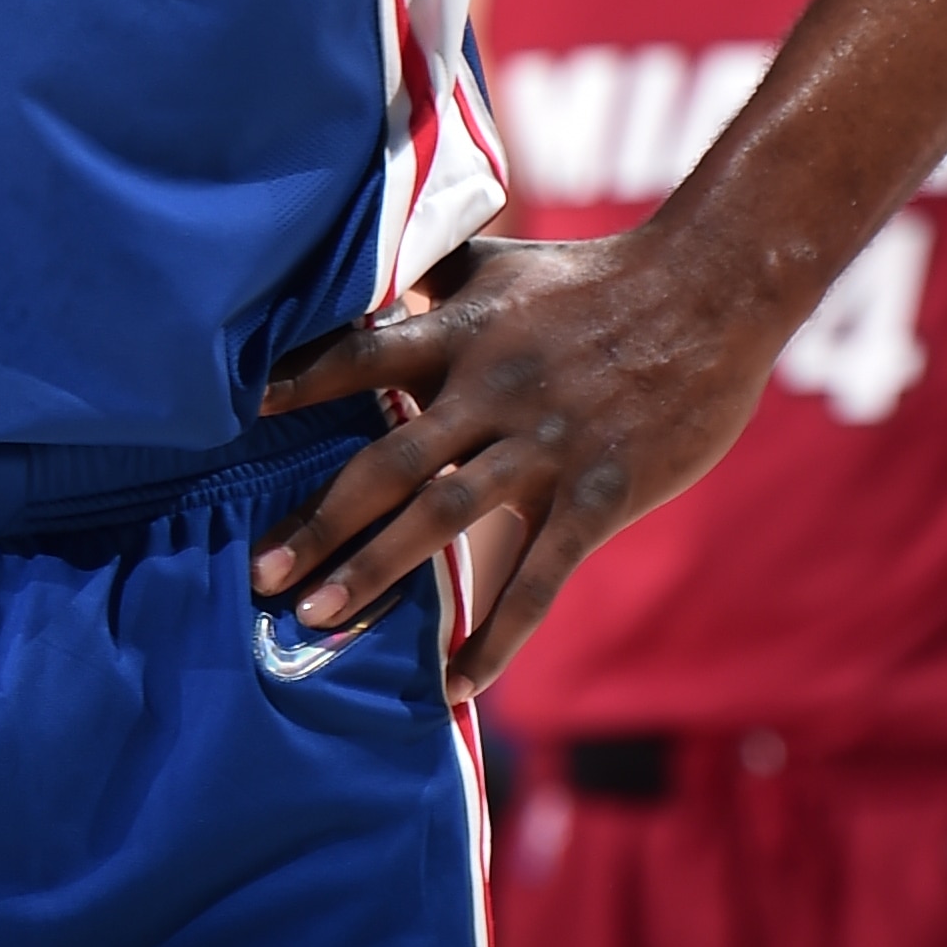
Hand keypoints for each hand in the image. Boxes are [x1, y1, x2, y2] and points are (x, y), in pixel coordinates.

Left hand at [248, 230, 783, 699]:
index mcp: (464, 330)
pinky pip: (539, 576)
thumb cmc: (597, 276)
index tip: (236, 421)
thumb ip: (433, 278)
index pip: (361, 358)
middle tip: (257, 573)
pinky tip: (457, 683)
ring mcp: (545, 445)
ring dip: (377, 575)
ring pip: (444, 519)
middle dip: (318, 522)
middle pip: (386, 461)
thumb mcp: (504, 263)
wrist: (710, 292)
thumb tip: (364, 277)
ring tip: (318, 621)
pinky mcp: (598, 492)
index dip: (300, 387)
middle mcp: (492, 388)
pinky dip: (497, 634)